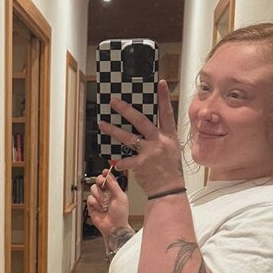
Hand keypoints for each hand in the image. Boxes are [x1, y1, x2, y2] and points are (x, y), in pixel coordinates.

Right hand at [87, 169, 129, 237]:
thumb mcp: (120, 197)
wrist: (114, 227)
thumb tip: (108, 175)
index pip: (108, 179)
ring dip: (99, 196)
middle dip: (99, 181)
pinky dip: (95, 203)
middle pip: (98, 181)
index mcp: (114, 190)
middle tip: (101, 183)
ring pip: (93, 189)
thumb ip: (114, 185)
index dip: (106, 175)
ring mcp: (99, 199)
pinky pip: (90, 198)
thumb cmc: (120, 214)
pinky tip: (100, 208)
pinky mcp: (92, 205)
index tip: (105, 172)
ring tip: (104, 204)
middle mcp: (106, 194)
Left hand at [97, 80, 183, 196]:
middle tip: (114, 101)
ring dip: (113, 130)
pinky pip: (125, 160)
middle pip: (141, 121)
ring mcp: (150, 152)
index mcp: (169, 136)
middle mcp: (160, 141)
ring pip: (128, 137)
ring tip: (102, 124)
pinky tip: (114, 164)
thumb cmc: (170, 169)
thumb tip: (148, 125)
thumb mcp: (171, 148)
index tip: (159, 83)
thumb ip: (161, 136)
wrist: (169, 188)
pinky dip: (119, 162)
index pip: (167, 113)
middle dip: (126, 110)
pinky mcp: (141, 164)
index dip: (164, 98)